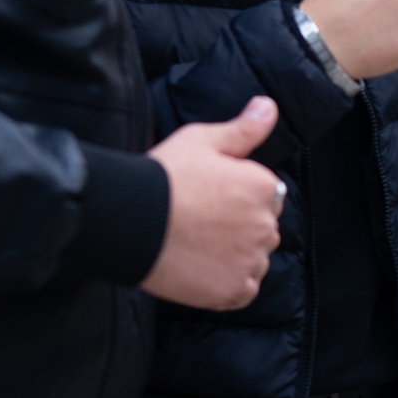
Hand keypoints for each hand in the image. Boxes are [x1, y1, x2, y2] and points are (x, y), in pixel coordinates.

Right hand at [141, 96, 283, 310]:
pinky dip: (229, 285)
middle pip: (263, 228)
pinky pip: (244, 291)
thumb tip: (269, 106)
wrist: (128, 220)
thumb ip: (244, 128)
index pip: (266, 195)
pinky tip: (204, 272)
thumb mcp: (204, 140)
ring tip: (199, 247)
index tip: (211, 200)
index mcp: (264, 187)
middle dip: (241, 226)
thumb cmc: (164, 176)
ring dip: (237, 256)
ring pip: (255, 260)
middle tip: (201, 224)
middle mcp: (265, 224)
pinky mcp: (231, 290)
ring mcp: (249, 260)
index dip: (238, 197)